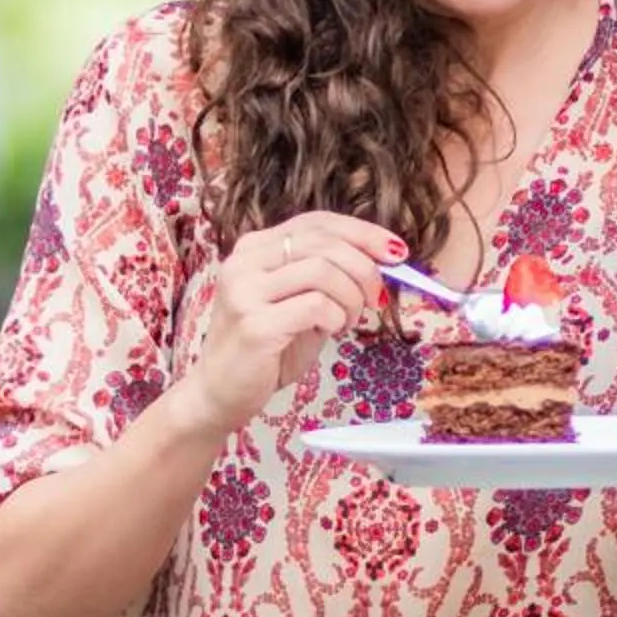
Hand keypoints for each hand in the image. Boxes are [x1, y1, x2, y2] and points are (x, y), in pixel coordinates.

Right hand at [173, 212, 399, 436]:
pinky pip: (315, 306)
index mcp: (254, 248)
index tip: (396, 251)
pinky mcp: (254, 325)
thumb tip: (383, 259)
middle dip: (365, 268)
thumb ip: (328, 277)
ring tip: (349, 320)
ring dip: (351, 297)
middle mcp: (244, 262)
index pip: (316, 222)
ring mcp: (245, 292)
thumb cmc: (266, 350)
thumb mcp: (299, 303)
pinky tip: (331, 331)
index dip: (362, 232)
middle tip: (375, 298)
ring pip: (323, 270)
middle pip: (323, 242)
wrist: (220, 394)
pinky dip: (336, 318)